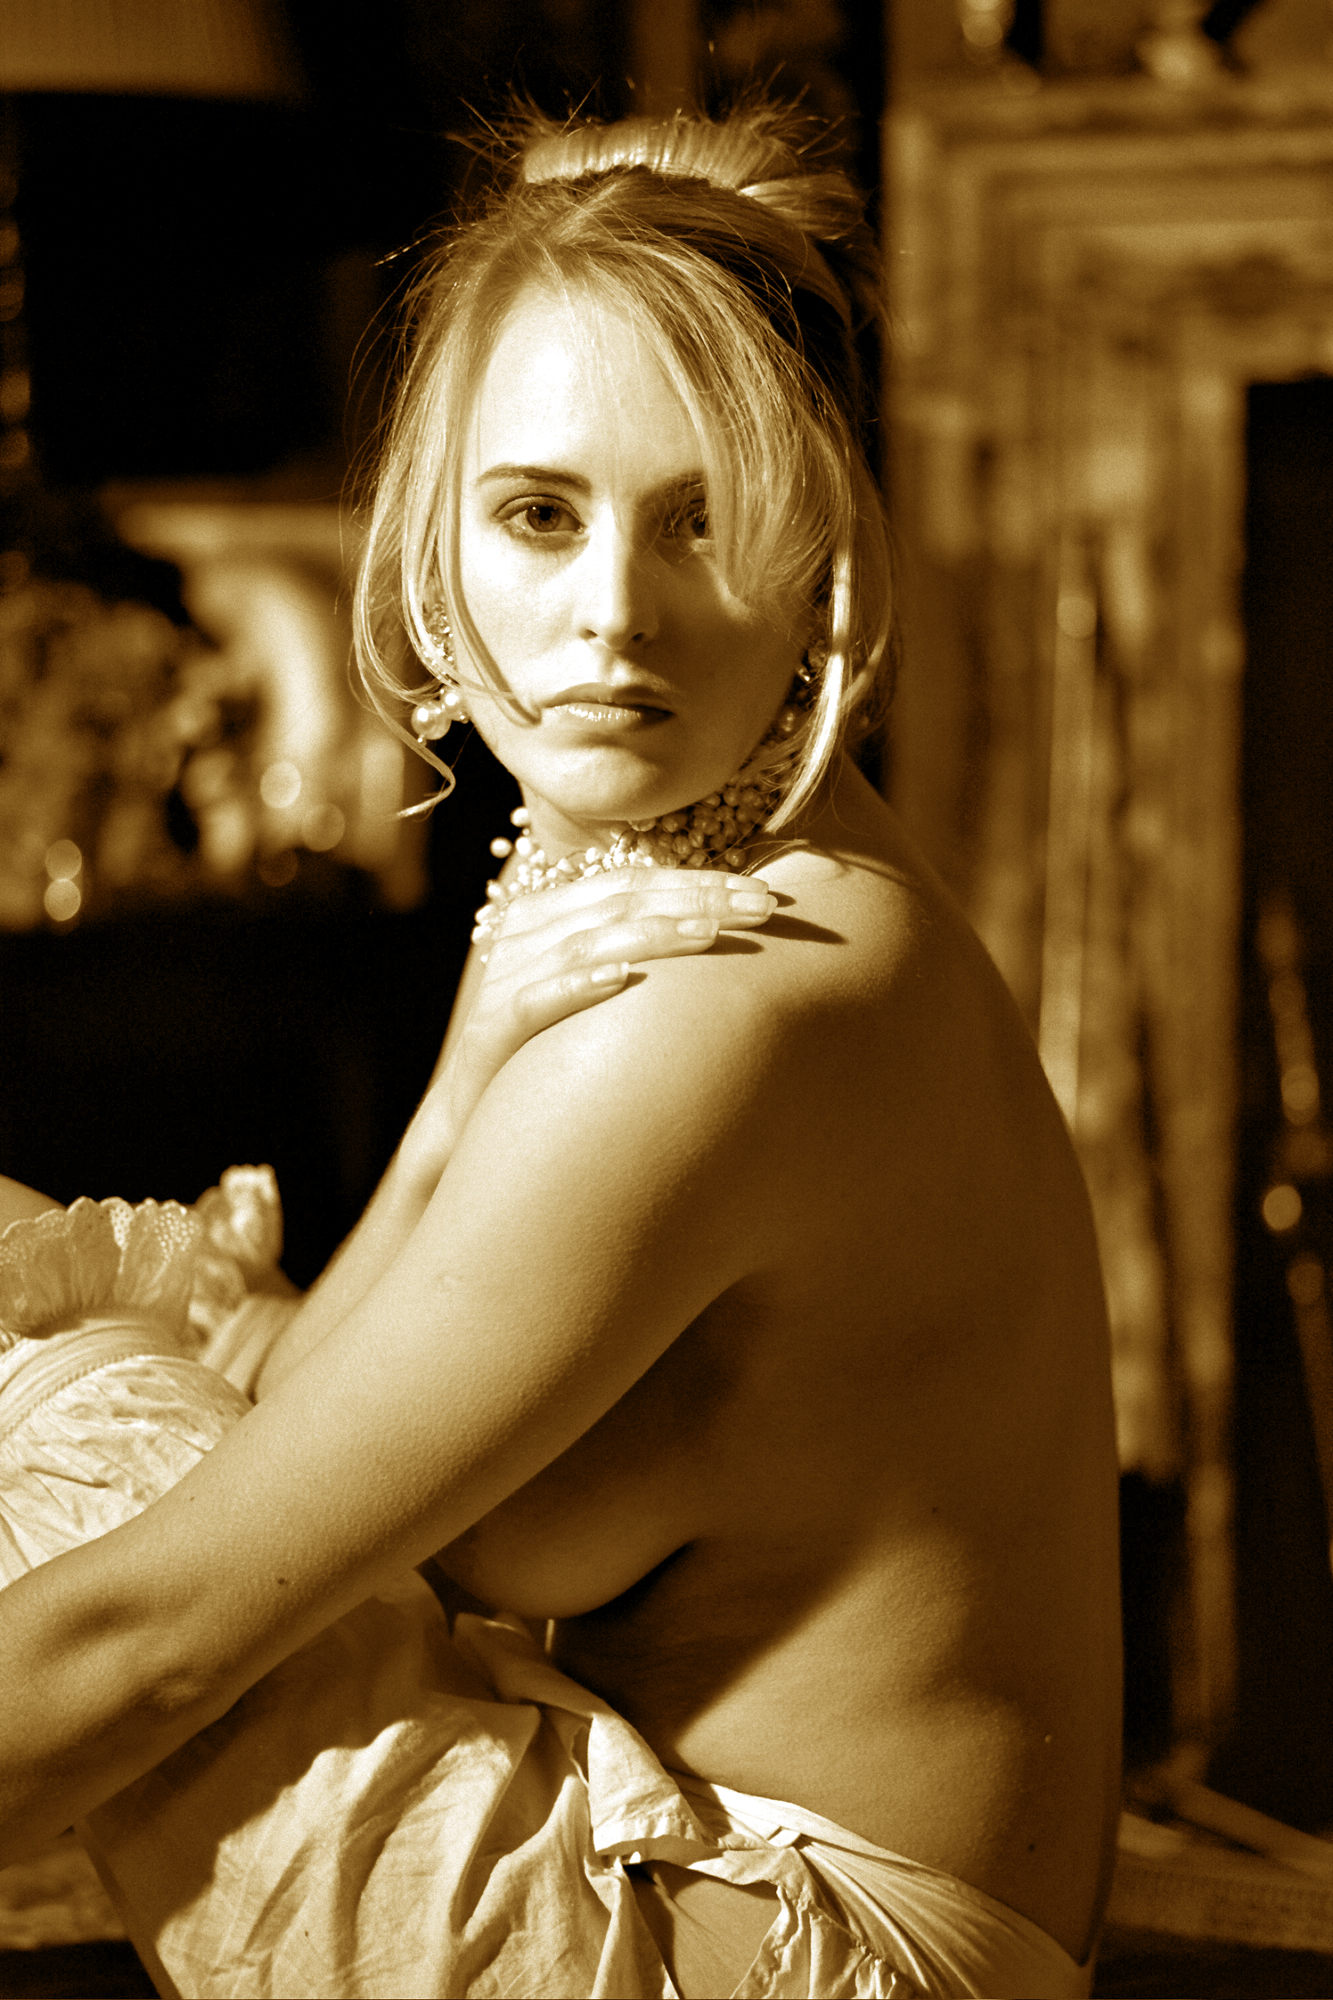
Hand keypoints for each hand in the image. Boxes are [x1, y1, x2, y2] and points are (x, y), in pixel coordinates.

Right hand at [395, 868, 775, 1196]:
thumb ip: (639, 950)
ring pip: (586, 942)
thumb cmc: (555, 1051)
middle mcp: (527, 935)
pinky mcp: (490, 1029)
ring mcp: (506, 979)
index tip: (764, 894)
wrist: (478, 1120)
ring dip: (651, 935)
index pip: (634, 882)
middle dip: (696, 900)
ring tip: (709, 935)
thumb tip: (725, 927)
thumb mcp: (600, 991)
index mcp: (553, 913)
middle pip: (619, 901)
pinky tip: (622, 979)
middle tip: (762, 908)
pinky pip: (536, 999)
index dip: (699, 881)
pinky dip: (578, 985)